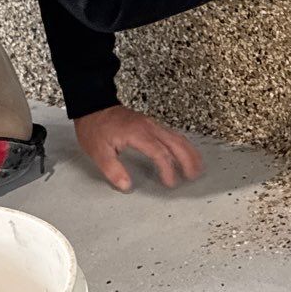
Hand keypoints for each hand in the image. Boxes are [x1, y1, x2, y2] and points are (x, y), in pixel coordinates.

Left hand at [72, 105, 203, 191]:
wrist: (93, 105)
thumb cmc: (95, 128)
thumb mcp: (97, 151)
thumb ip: (113, 170)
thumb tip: (126, 186)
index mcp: (137, 133)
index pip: (160, 153)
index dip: (168, 169)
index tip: (171, 183)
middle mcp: (149, 126)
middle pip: (176, 142)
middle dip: (187, 159)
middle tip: (193, 176)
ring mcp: (152, 123)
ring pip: (177, 136)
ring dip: (189, 151)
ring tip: (197, 166)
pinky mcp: (151, 123)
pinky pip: (172, 133)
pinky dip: (183, 144)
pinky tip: (186, 152)